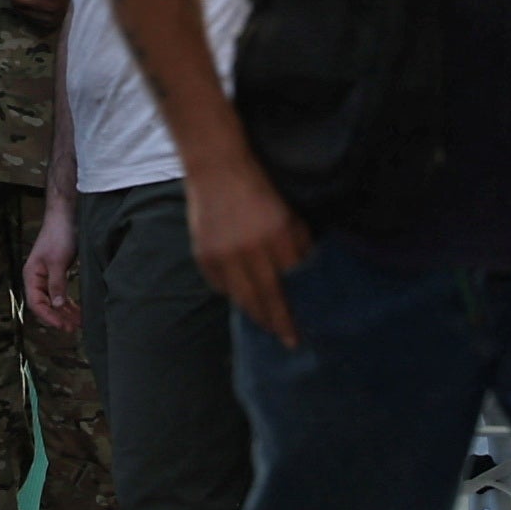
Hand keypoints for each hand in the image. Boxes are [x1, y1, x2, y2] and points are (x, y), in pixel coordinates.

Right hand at [24, 200, 78, 332]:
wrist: (66, 215)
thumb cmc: (59, 236)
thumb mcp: (58, 262)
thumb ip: (57, 285)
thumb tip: (59, 306)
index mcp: (32, 276)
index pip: (36, 303)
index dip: (49, 317)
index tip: (64, 326)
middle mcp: (37, 278)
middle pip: (45, 304)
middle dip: (59, 317)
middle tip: (74, 329)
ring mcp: (48, 276)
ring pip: (54, 300)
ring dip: (65, 312)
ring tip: (79, 323)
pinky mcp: (58, 272)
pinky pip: (61, 293)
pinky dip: (69, 302)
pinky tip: (79, 309)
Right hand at [188, 158, 315, 347]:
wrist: (217, 168)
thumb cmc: (259, 189)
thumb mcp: (290, 215)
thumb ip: (299, 247)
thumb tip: (306, 278)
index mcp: (279, 237)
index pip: (290, 287)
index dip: (293, 313)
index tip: (298, 333)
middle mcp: (252, 249)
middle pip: (266, 299)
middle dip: (277, 323)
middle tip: (287, 341)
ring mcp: (224, 254)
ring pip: (242, 298)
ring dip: (255, 314)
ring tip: (266, 324)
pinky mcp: (204, 255)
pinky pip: (220, 286)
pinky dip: (232, 292)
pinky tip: (242, 294)